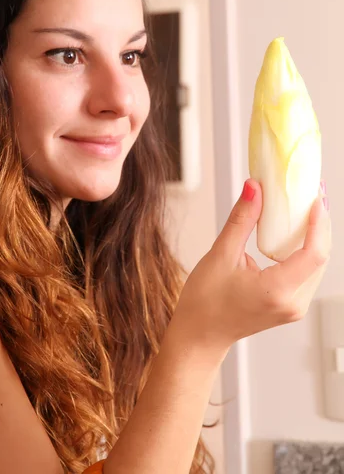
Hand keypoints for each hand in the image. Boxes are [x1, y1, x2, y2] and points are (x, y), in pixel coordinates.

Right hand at [173, 179, 330, 349]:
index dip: (319, 224)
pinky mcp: (290, 305)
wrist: (200, 334)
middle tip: (311, 195)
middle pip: (321, 258)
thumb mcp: (220, 255)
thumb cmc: (205, 303)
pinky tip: (296, 233)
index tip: (314, 200)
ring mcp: (294, 307)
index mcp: (277, 291)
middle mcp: (292, 303)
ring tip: (304, 210)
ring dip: (314, 237)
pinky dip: (305, 251)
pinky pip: (307, 274)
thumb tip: (254, 188)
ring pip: (316, 266)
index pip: (314, 254)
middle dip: (319, 225)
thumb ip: (241, 219)